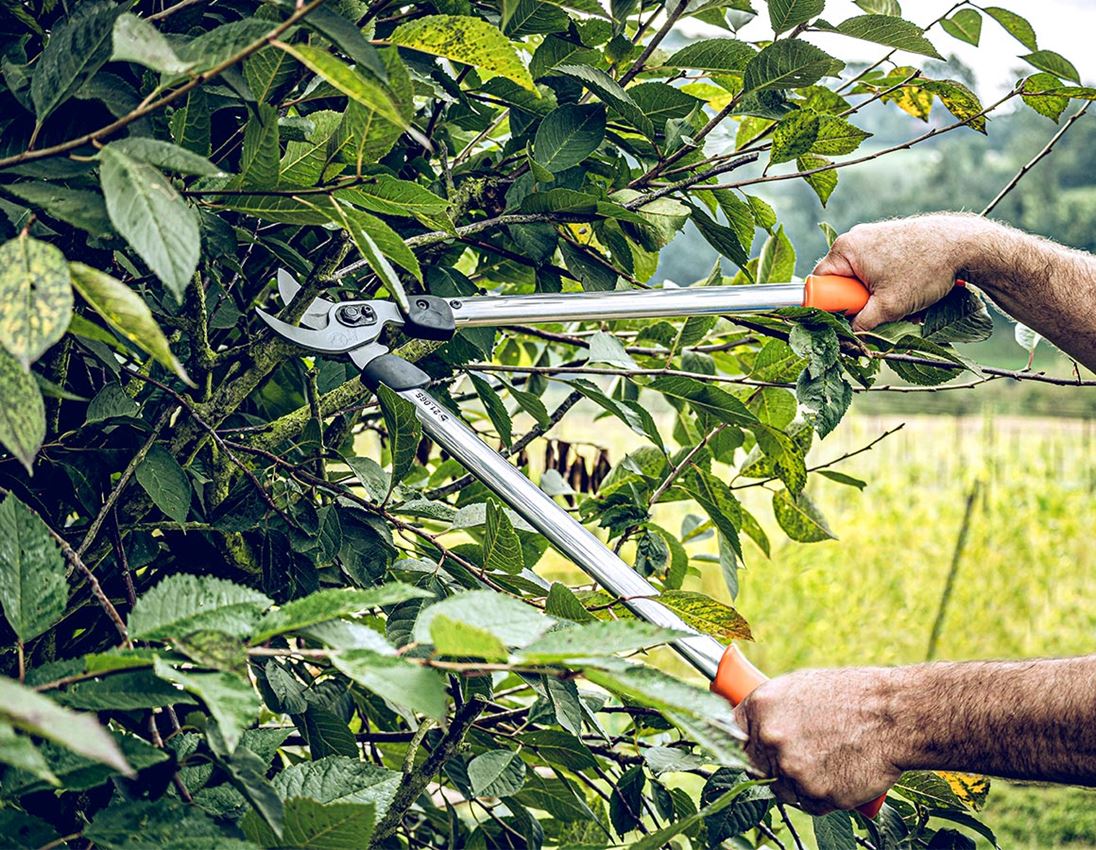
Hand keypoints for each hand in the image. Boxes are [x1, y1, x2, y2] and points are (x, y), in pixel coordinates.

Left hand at [733, 668, 903, 814]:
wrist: (895, 715)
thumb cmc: (852, 696)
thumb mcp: (800, 688)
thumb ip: (770, 710)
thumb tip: (750, 726)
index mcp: (761, 705)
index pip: (730, 734)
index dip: (741, 743)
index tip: (750, 748)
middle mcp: (770, 737)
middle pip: (755, 765)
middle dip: (773, 764)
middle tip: (803, 754)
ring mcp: (791, 768)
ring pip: (782, 788)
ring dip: (799, 782)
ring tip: (829, 759)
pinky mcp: (815, 794)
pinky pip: (808, 803)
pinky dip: (822, 795)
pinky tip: (840, 772)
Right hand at [813, 213, 993, 331]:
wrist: (964, 244)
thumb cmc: (925, 269)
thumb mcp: (889, 307)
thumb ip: (861, 324)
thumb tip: (846, 338)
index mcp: (845, 249)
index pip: (819, 283)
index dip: (829, 305)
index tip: (846, 318)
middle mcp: (855, 239)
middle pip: (841, 282)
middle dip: (859, 303)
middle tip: (881, 312)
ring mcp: (873, 238)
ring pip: (862, 279)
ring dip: (877, 297)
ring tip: (902, 302)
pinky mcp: (890, 241)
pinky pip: (877, 270)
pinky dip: (889, 285)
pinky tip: (909, 290)